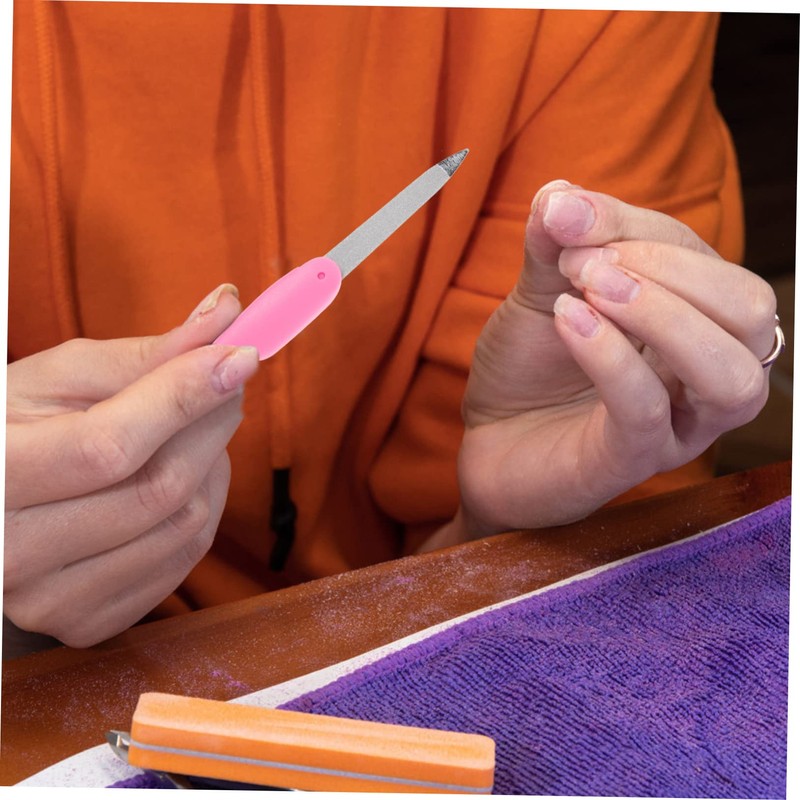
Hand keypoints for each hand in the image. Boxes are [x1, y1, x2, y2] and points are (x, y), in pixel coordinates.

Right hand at [4, 285, 258, 649]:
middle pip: (160, 488)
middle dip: (212, 422)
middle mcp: (11, 551)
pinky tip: (183, 478)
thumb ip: (145, 353)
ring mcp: (50, 600)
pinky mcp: (89, 622)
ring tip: (192, 430)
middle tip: (225, 382)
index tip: (240, 354)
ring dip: (213, 464)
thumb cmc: (18, 427)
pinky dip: (203, 507)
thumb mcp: (61, 377)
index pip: (109, 445)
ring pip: (186, 524)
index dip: (184, 397)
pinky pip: (186, 558)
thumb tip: (225, 313)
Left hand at [453, 181, 776, 537]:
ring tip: (589, 288)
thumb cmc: (528, 367)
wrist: (488, 436)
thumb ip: (554, 243)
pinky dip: (611, 356)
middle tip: (582, 262)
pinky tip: (569, 321)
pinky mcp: (632, 462)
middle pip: (751, 309)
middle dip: (668, 268)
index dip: (634, 225)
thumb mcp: (540, 291)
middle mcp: (701, 374)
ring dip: (663, 314)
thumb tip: (560, 191)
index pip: (703, 256)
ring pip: (729, 372)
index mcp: (694, 320)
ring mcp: (675, 424)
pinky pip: (647, 411)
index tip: (563, 216)